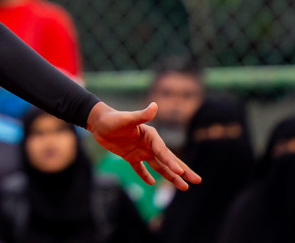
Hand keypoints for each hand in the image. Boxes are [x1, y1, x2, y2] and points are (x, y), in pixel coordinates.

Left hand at [86, 101, 201, 190]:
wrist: (97, 121)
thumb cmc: (112, 119)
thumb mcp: (127, 118)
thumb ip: (141, 115)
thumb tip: (155, 106)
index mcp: (150, 135)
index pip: (163, 151)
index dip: (172, 162)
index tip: (180, 172)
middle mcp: (149, 144)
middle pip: (168, 160)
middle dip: (182, 170)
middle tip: (196, 181)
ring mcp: (140, 151)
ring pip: (159, 166)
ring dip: (170, 176)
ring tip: (183, 187)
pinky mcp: (130, 156)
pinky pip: (140, 168)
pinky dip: (145, 175)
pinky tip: (152, 183)